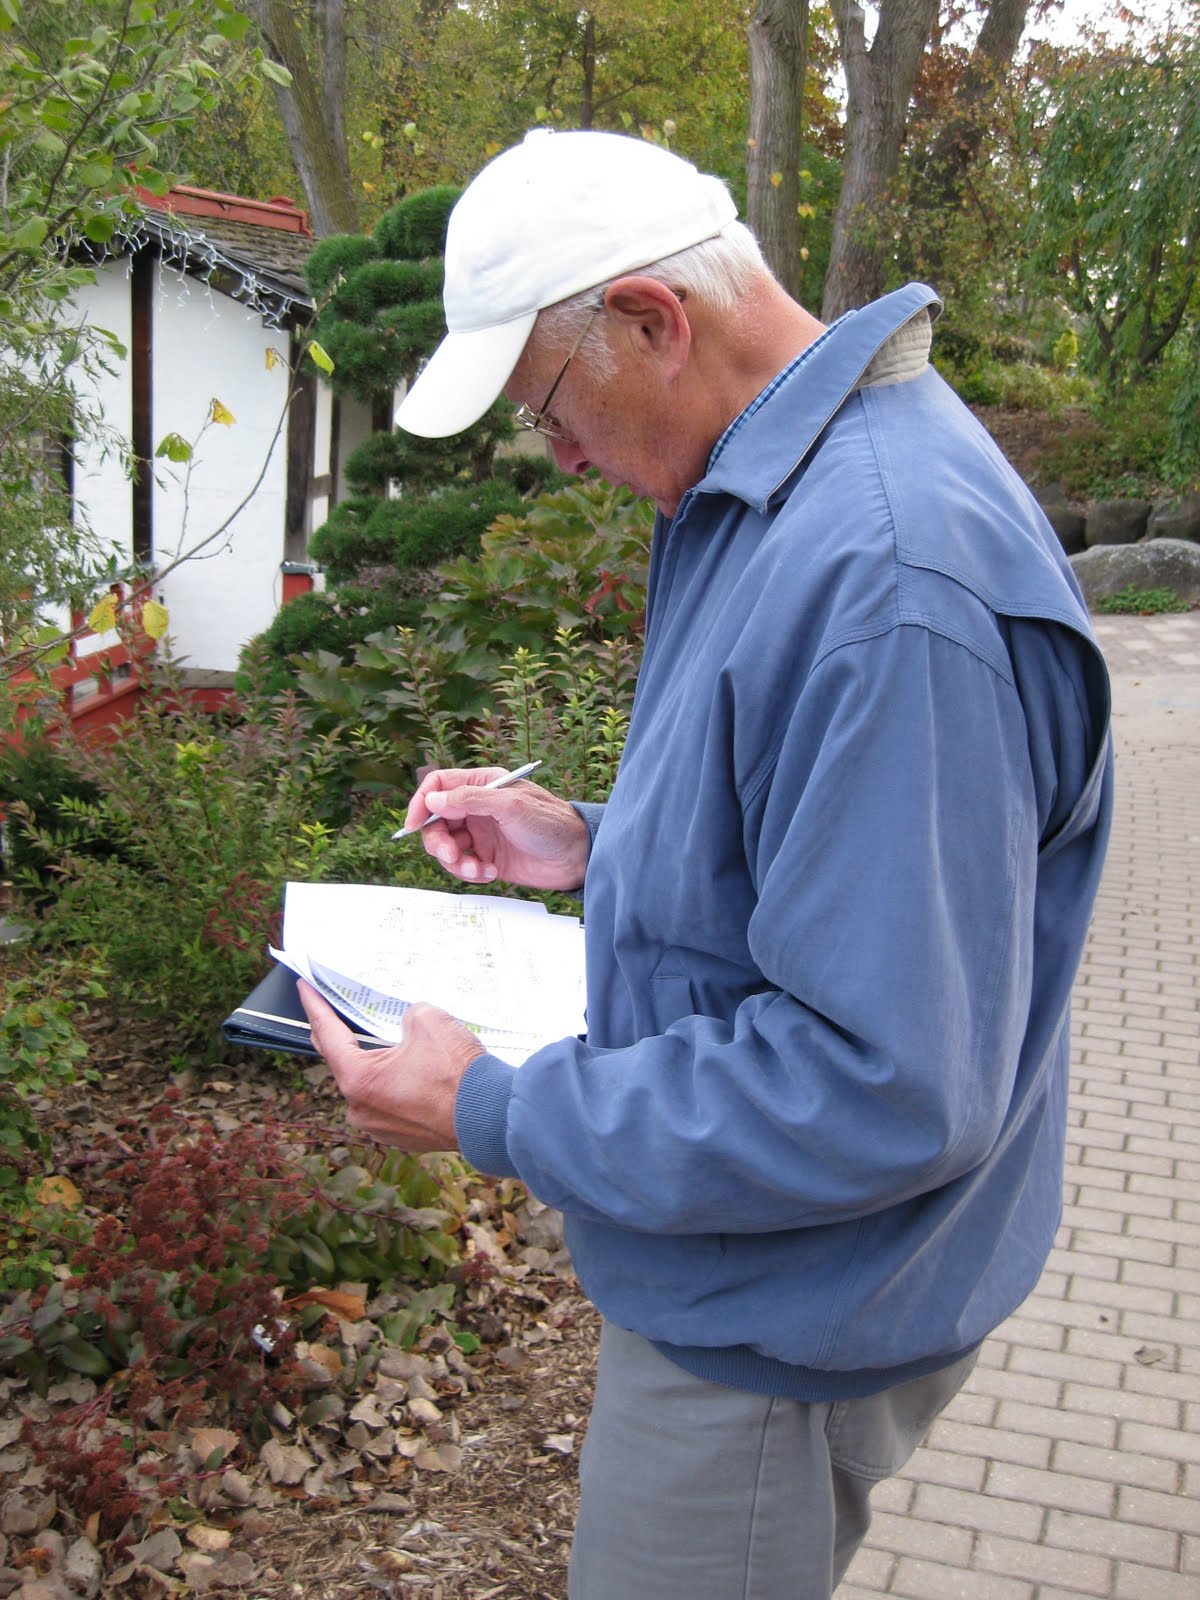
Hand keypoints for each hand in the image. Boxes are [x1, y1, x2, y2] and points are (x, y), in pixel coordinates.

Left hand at [298, 982, 482, 1152]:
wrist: (490, 1117)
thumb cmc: (459, 1074)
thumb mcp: (429, 1020)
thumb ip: (407, 1014)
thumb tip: (408, 1023)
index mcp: (359, 1080)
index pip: (329, 1036)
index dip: (316, 1008)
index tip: (305, 989)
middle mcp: (361, 1109)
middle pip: (347, 1063)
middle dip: (347, 1037)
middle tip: (342, 1012)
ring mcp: (381, 1128)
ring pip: (372, 1085)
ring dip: (380, 1065)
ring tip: (396, 1044)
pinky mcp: (403, 1137)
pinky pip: (392, 1103)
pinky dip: (399, 1086)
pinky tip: (418, 1072)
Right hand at [403, 767, 589, 890]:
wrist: (577, 857)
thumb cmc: (551, 823)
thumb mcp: (510, 806)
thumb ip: (469, 801)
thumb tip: (432, 799)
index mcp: (482, 785)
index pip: (438, 786)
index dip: (421, 802)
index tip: (413, 824)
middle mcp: (477, 808)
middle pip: (436, 821)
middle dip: (438, 841)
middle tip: (451, 856)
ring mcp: (481, 833)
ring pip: (446, 846)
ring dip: (455, 862)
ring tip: (477, 869)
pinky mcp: (487, 857)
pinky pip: (462, 865)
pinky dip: (470, 872)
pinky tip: (490, 873)